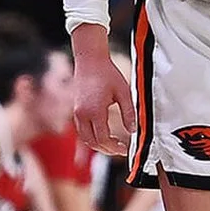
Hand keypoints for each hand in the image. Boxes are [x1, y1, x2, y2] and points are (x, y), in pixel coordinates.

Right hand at [70, 27, 137, 156]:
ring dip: (98, 145)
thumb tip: (133, 130)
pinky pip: (82, 131)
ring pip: (85, 138)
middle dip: (106, 150)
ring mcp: (77, 113)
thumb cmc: (107, 73)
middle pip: (92, 142)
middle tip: (120, 149)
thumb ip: (129, 113)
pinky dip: (92, 137)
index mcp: (95, 111)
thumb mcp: (124, 92)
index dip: (114, 147)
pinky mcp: (76, 111)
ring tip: (113, 144)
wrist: (90, 61)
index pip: (103, 138)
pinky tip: (104, 135)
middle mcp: (82, 114)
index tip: (124, 148)